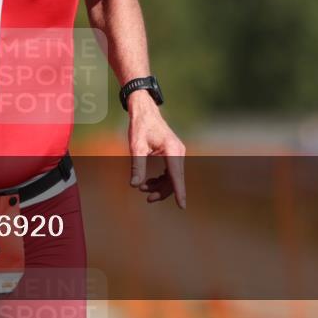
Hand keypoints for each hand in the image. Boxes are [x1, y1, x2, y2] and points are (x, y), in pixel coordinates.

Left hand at [128, 91, 186, 208]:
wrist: (145, 111)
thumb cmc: (140, 126)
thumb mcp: (136, 146)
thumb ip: (137, 166)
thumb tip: (134, 185)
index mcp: (172, 149)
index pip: (176, 175)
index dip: (179, 192)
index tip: (182, 206)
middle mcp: (178, 151)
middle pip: (174, 179)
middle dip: (162, 191)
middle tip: (147, 197)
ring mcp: (177, 153)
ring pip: (173, 177)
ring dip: (160, 186)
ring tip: (143, 187)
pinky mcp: (174, 154)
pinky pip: (171, 172)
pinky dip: (162, 179)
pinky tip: (149, 181)